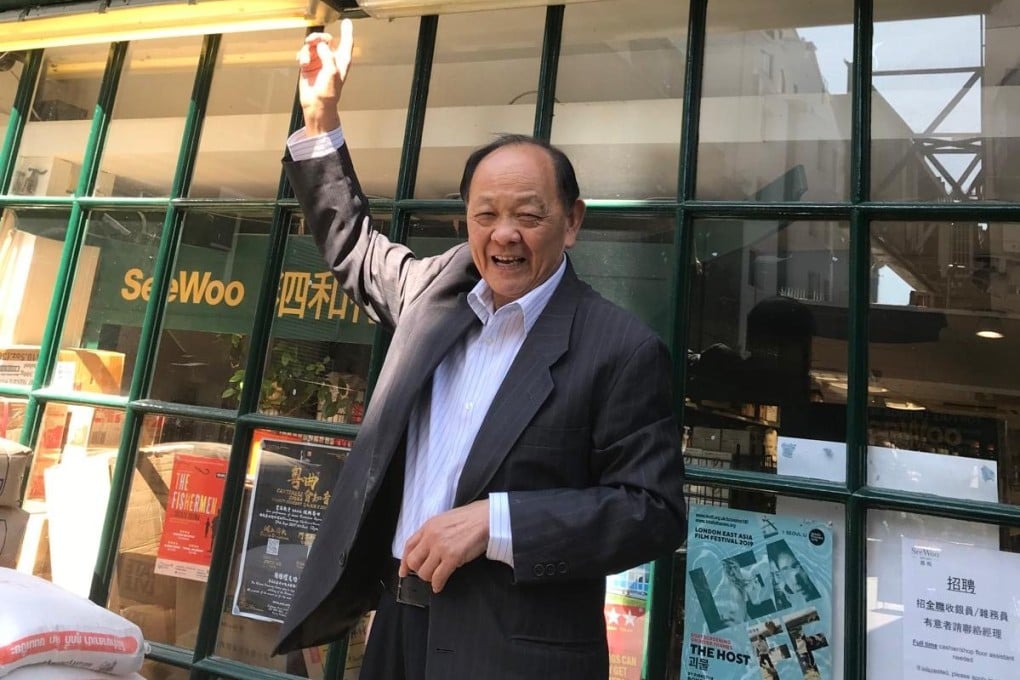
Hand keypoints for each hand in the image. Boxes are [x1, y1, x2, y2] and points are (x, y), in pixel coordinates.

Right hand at [296, 18, 353, 134]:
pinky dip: (302, 56)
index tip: (345, 23)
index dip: (346, 32)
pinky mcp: (308, 66)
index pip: (346, 42)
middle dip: (319, 38)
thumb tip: (320, 45)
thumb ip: (327, 55)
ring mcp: (319, 62)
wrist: (316, 105)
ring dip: (307, 50)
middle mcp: (331, 60)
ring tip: (305, 60)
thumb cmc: (328, 93)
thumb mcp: (332, 71)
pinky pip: (304, 54)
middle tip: (313, 41)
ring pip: (312, 46)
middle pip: (326, 40)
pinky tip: (302, 63)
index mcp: (341, 61)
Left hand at [400, 500, 489, 593]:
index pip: (408, 546)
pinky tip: (439, 586)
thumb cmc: (471, 518)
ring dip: (429, 578)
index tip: (404, 571)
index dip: (404, 561)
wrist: (487, 518)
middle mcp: (431, 536)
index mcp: (429, 526)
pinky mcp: (452, 557)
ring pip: (424, 572)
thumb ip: (434, 532)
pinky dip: (437, 585)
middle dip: (418, 570)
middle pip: (413, 561)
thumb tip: (428, 549)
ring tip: (437, 577)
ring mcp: (441, 547)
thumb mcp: (446, 520)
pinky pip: (438, 577)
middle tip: (426, 573)